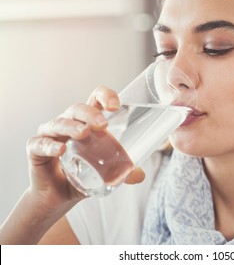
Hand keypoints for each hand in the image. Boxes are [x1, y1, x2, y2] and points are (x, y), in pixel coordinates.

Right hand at [26, 86, 143, 208]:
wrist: (58, 197)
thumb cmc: (83, 176)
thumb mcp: (106, 173)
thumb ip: (122, 172)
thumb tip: (139, 175)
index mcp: (86, 122)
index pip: (94, 100)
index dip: (105, 96)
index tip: (115, 105)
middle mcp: (68, 123)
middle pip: (77, 109)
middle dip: (90, 113)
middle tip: (103, 124)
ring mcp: (50, 134)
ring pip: (59, 123)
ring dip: (72, 126)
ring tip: (84, 133)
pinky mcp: (35, 149)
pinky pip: (41, 144)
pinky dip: (50, 145)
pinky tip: (61, 150)